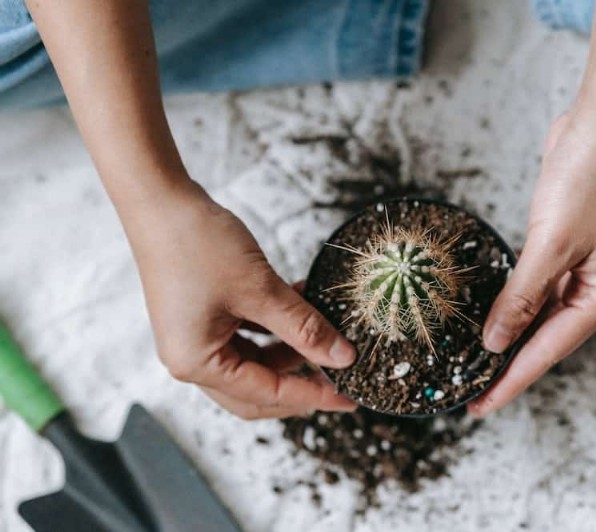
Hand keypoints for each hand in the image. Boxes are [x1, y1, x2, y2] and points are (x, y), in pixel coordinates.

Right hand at [126, 181, 356, 418]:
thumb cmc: (197, 243)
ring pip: (254, 361)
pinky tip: (302, 305)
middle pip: (256, 390)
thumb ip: (305, 328)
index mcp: (197, 363)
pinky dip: (275, 327)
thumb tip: (342, 357)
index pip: (266, 394)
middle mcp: (190, 358)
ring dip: (290, 350)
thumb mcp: (261, 290)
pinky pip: (246, 334)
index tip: (348, 397)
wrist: (160, 198)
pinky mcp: (201, 315)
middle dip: (299, 384)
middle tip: (340, 379)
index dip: (312, 396)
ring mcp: (194, 337)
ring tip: (326, 332)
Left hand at [470, 111, 595, 415]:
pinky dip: (512, 304)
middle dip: (506, 363)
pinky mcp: (563, 248)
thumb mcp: (550, 246)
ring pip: (538, 314)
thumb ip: (521, 297)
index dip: (510, 381)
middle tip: (468, 390)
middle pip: (544, 338)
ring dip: (507, 335)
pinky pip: (534, 288)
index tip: (480, 406)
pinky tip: (490, 316)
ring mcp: (581, 268)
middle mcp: (595, 288)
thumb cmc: (589, 180)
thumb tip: (496, 341)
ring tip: (473, 362)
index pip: (547, 351)